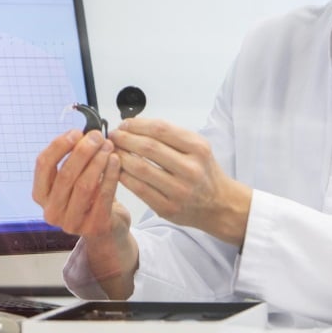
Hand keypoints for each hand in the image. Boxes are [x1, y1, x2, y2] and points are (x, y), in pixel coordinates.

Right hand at [33, 129, 121, 238]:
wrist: (105, 229)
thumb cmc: (88, 198)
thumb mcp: (73, 179)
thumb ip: (73, 158)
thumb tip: (85, 134)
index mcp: (41, 195)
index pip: (43, 165)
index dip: (59, 145)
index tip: (76, 132)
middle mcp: (52, 211)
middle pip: (65, 174)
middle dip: (83, 151)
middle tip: (97, 136)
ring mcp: (71, 223)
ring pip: (84, 185)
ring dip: (98, 161)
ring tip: (108, 146)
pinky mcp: (94, 227)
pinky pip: (104, 195)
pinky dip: (111, 174)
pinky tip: (116, 160)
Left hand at [109, 118, 251, 247]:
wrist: (219, 204)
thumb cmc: (203, 171)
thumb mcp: (197, 146)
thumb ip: (170, 135)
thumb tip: (134, 126)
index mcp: (198, 148)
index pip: (161, 129)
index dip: (137, 125)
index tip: (124, 124)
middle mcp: (190, 169)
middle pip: (148, 148)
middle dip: (125, 139)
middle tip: (113, 136)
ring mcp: (179, 190)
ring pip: (140, 168)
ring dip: (120, 157)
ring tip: (112, 151)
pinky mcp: (168, 208)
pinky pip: (139, 189)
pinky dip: (124, 177)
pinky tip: (117, 169)